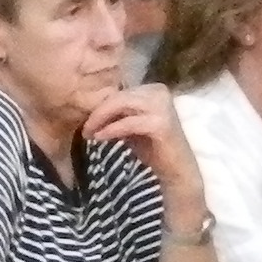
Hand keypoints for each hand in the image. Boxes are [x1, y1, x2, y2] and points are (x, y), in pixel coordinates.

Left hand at [83, 80, 205, 216]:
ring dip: (101, 119)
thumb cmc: (152, 149)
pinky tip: (100, 138)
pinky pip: (128, 122)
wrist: (176, 171)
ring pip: (121, 104)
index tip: (85, 121)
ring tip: (89, 133)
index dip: (99, 105)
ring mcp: (162, 106)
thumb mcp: (130, 126)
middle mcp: (159, 92)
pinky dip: (111, 129)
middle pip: (118, 96)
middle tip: (84, 129)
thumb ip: (116, 114)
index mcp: (153, 89)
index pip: (119, 92)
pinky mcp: (161, 123)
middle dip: (97, 112)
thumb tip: (88, 107)